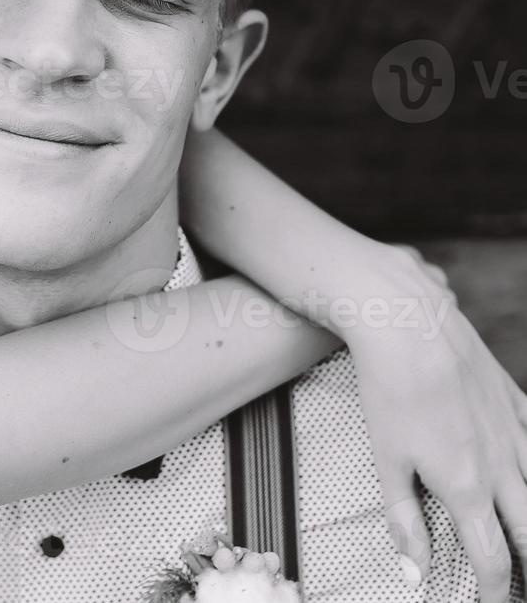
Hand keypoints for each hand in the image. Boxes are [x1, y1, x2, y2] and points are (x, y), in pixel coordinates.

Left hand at [344, 244, 526, 602]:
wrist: (409, 325)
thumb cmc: (390, 391)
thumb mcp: (386, 460)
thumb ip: (404, 520)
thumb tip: (415, 572)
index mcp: (467, 487)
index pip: (495, 559)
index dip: (496, 593)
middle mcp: (502, 466)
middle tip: (520, 583)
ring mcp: (515, 431)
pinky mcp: (515, 401)